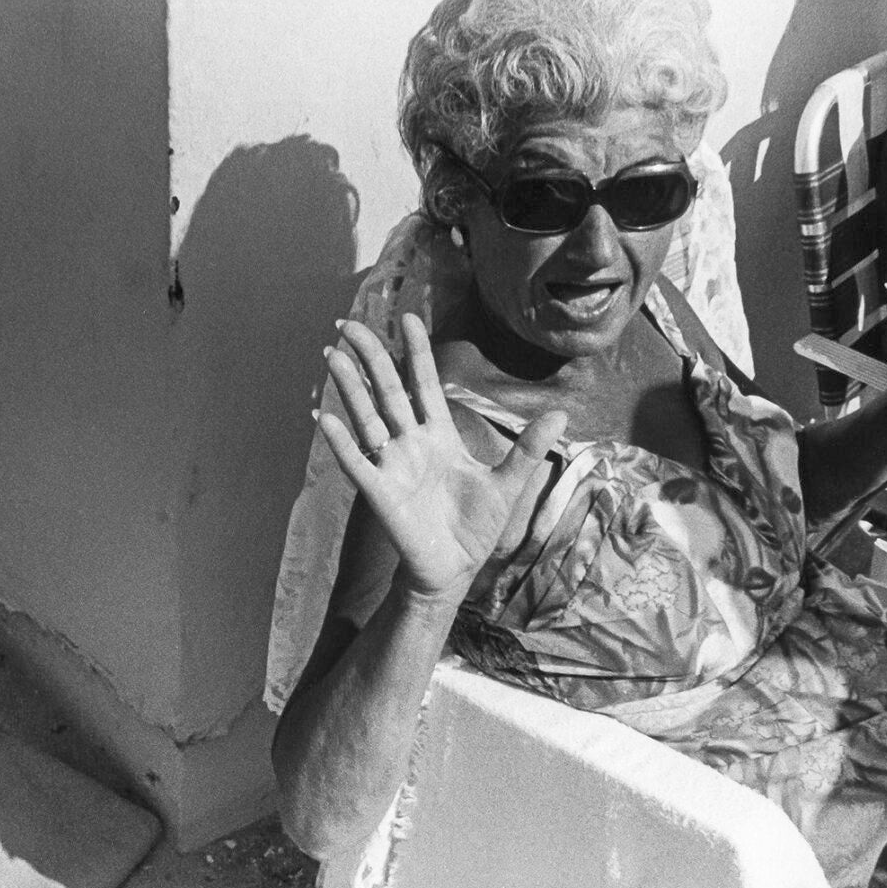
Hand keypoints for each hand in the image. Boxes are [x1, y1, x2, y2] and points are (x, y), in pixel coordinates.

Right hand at [318, 314, 566, 603]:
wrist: (455, 570)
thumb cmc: (476, 527)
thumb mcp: (508, 484)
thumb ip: (527, 448)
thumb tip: (562, 413)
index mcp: (440, 436)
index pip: (424, 383)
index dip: (416, 351)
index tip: (408, 317)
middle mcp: (410, 443)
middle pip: (387, 390)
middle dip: (371, 357)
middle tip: (350, 323)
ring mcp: (393, 466)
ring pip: (367, 417)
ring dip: (348, 388)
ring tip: (331, 355)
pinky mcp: (381, 493)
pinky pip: (357, 463)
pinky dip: (340, 442)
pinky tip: (325, 419)